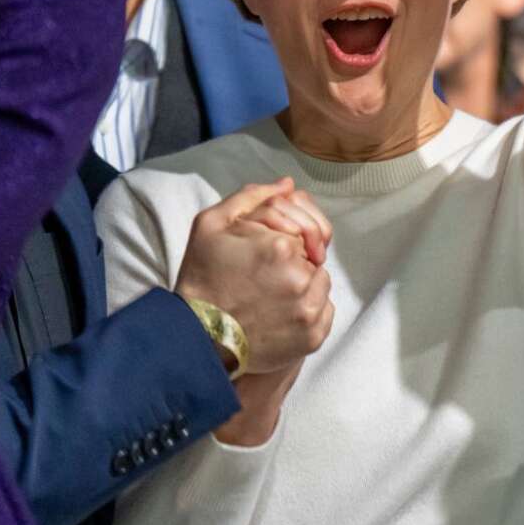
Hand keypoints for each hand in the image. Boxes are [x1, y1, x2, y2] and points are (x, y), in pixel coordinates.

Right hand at [176, 178, 334, 377]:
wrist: (198, 339)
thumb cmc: (203, 279)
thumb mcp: (212, 225)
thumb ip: (251, 197)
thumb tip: (288, 184)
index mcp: (280, 248)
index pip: (301, 227)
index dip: (281, 237)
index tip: (260, 253)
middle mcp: (301, 280)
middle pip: (312, 254)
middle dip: (293, 259)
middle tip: (261, 276)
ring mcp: (310, 312)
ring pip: (320, 282)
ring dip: (302, 283)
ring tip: (269, 295)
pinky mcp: (313, 337)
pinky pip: (325, 310)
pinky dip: (308, 309)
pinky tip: (280, 313)